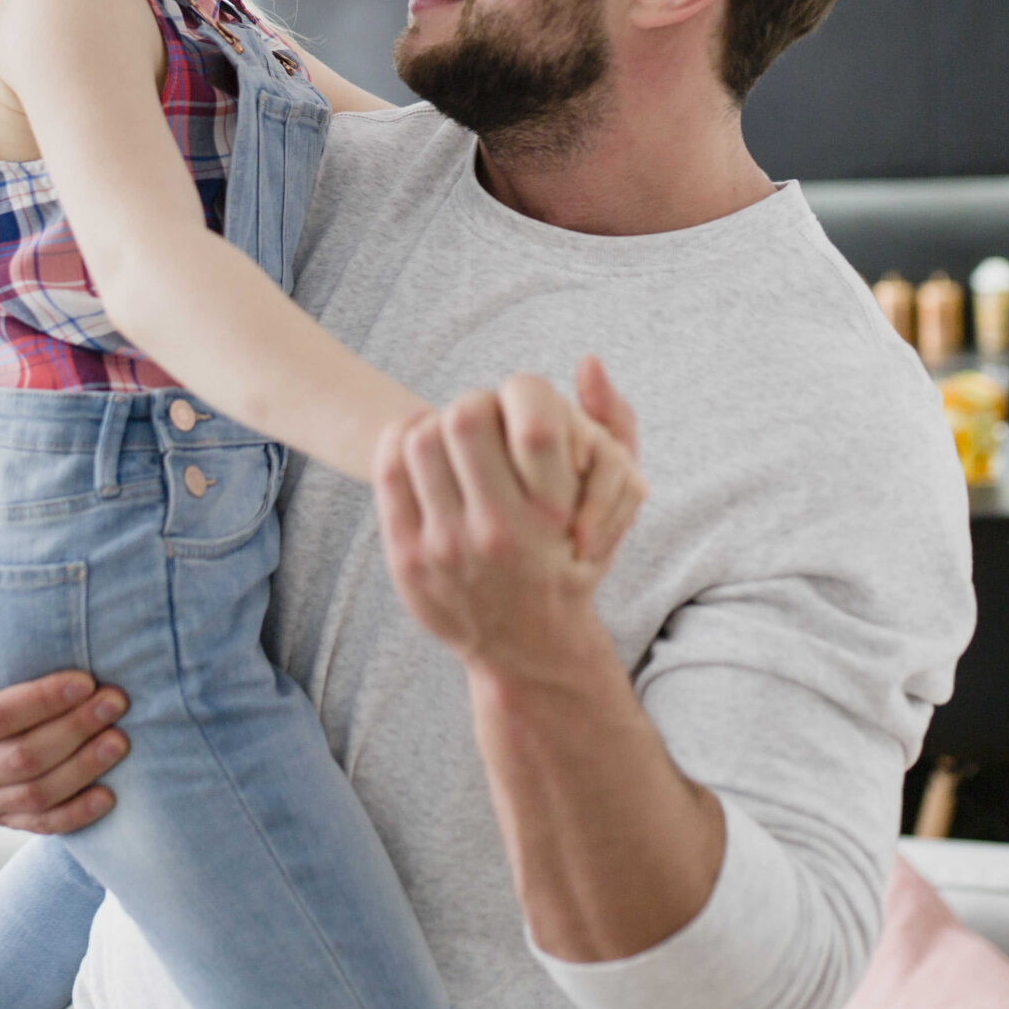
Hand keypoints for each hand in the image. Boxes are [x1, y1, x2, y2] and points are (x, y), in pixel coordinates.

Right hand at [0, 581, 128, 834]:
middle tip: (117, 702)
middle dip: (75, 730)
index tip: (86, 680)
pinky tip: (110, 796)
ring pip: (36, 795)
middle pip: (22, 760)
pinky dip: (76, 815)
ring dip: (84, 769)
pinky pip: (39, 825)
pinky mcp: (0, 816)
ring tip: (122, 740)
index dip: (42, 701)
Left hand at [373, 359, 646, 681]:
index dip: (525, 393)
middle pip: (466, 415)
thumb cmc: (575, 559)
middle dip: (478, 404)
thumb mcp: (619, 499)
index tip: (526, 410)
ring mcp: (444, 547)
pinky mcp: (406, 557)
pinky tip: (423, 450)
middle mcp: (496, 532)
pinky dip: (402, 446)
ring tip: (454, 439)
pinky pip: (388, 473)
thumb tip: (587, 360)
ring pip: (421, 439)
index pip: (531, 415)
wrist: (529, 648)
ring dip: (438, 425)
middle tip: (486, 420)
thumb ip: (614, 422)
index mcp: (551, 516)